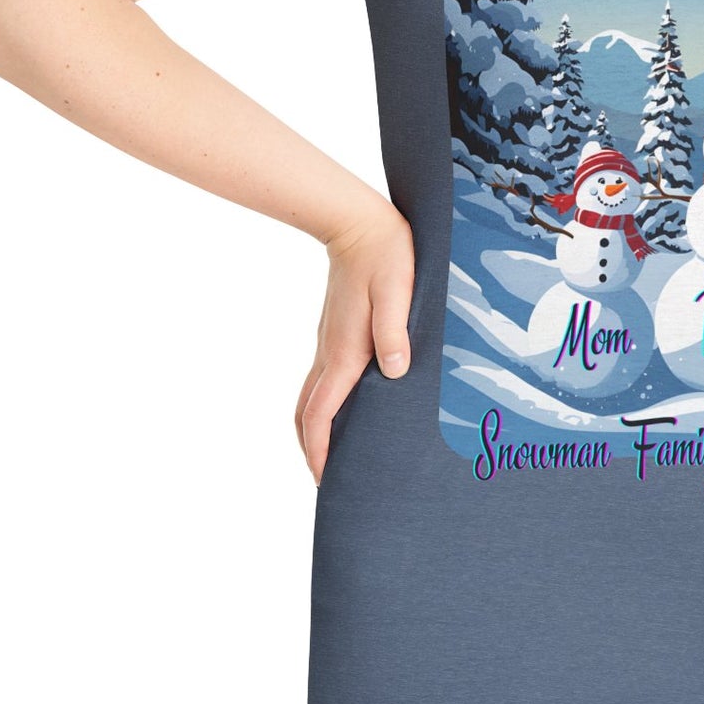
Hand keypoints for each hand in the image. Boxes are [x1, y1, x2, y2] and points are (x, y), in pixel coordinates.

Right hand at [294, 200, 414, 484]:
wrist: (358, 223)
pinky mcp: (335, 333)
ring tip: (334, 454)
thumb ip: (394, 332)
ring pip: (310, 397)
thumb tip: (394, 372)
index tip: (324, 480)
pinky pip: (322, 380)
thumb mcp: (397, 291)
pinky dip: (323, 406)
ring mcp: (329, 343)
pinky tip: (346, 410)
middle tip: (328, 479)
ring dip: (315, 429)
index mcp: (344, 351)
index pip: (320, 413)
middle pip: (306, 413)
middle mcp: (330, 353)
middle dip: (311, 449)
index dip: (319, 450)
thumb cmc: (386, 256)